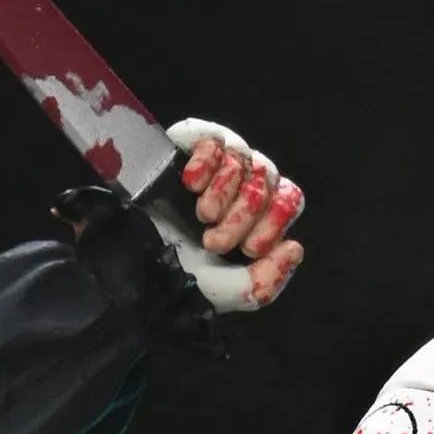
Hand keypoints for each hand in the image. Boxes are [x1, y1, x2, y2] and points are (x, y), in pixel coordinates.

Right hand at [153, 119, 303, 312]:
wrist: (138, 258)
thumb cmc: (185, 276)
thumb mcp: (232, 292)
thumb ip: (268, 280)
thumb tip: (295, 247)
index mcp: (260, 216)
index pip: (289, 199)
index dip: (273, 222)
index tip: (247, 248)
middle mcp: (245, 184)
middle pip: (268, 180)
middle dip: (243, 216)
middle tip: (214, 241)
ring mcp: (222, 162)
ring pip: (244, 160)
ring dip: (223, 194)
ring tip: (201, 216)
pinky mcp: (195, 143)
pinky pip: (216, 140)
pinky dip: (206, 165)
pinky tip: (189, 186)